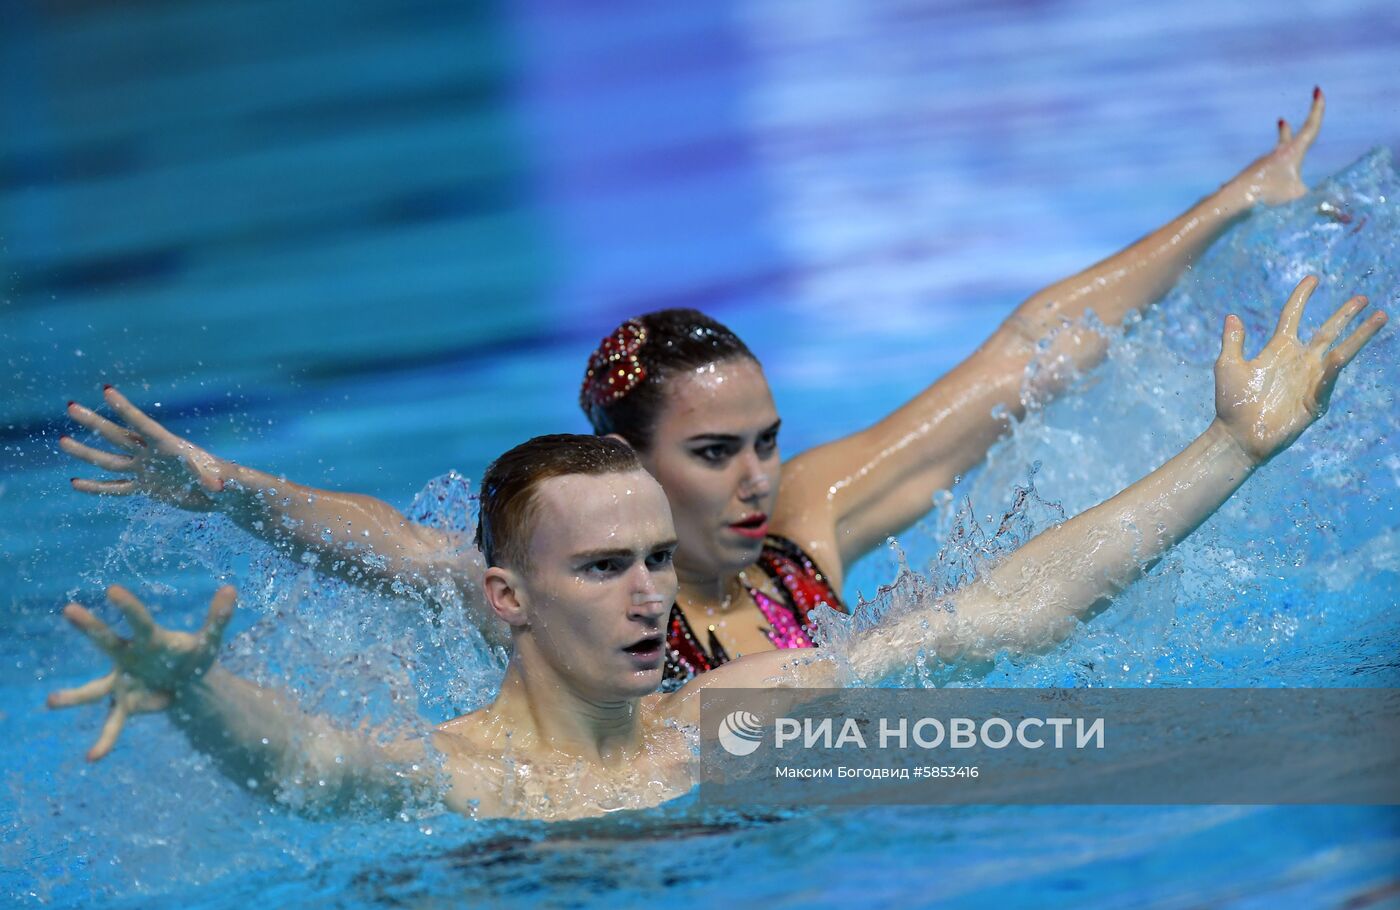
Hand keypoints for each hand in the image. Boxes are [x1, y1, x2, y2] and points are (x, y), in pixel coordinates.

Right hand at [46, 585, 235, 760]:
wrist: (184, 681)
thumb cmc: (191, 655)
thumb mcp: (208, 640)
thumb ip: (218, 618)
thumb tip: (231, 589)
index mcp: (148, 639)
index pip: (138, 620)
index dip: (128, 606)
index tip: (111, 590)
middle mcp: (127, 657)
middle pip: (106, 641)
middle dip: (90, 627)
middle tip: (69, 609)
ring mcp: (122, 682)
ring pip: (94, 690)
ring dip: (74, 696)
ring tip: (51, 701)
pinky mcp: (126, 705)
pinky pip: (113, 725)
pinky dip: (105, 741)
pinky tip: (93, 757)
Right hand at [63, 386, 230, 511]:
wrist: (224, 493)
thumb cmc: (227, 481)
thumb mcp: (222, 480)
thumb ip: (216, 481)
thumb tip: (219, 487)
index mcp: (169, 447)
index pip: (142, 424)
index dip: (125, 409)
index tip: (106, 390)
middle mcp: (152, 455)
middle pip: (116, 436)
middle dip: (93, 422)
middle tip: (70, 407)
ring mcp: (146, 470)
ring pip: (109, 460)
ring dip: (85, 452)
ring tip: (61, 440)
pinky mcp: (145, 488)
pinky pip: (115, 487)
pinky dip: (96, 487)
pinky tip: (75, 482)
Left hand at [1214, 276, 1385, 464]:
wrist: (1237, 435)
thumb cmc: (1232, 403)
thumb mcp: (1228, 366)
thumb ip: (1233, 341)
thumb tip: (1232, 316)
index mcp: (1278, 349)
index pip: (1293, 316)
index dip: (1302, 297)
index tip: (1313, 279)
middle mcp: (1298, 360)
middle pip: (1327, 331)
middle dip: (1345, 315)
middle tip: (1362, 298)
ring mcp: (1309, 378)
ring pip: (1340, 351)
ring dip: (1360, 335)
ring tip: (1379, 317)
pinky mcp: (1315, 399)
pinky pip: (1328, 380)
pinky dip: (1333, 368)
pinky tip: (1340, 356)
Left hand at [1231, 88, 1323, 206]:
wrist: (1232, 201)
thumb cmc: (1267, 196)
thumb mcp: (1300, 199)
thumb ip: (1321, 206)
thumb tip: (1345, 219)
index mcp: (1291, 152)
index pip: (1310, 127)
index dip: (1317, 109)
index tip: (1317, 90)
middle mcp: (1274, 155)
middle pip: (1285, 139)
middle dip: (1287, 131)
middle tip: (1280, 120)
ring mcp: (1259, 166)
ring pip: (1272, 164)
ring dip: (1277, 163)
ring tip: (1273, 176)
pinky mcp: (1248, 179)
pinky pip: (1260, 182)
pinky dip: (1264, 184)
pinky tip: (1255, 196)